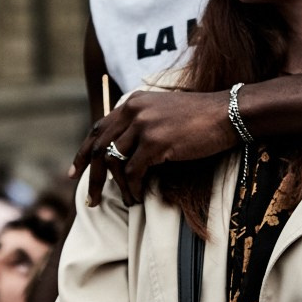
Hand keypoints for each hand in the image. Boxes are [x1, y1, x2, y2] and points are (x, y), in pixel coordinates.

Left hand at [72, 88, 236, 205]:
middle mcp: (133, 109)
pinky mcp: (155, 141)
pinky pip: (133, 172)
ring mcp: (143, 125)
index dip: (83, 152)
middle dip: (92, 176)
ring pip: (114, 162)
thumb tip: (122, 155)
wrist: (227, 113)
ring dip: (117, 187)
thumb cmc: (200, 118)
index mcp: (133, 102)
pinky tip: (138, 197)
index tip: (75, 172)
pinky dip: (132, 188)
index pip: (98, 128)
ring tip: (127, 200)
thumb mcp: (163, 113)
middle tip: (91, 198)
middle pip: (100, 147)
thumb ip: (141, 125)